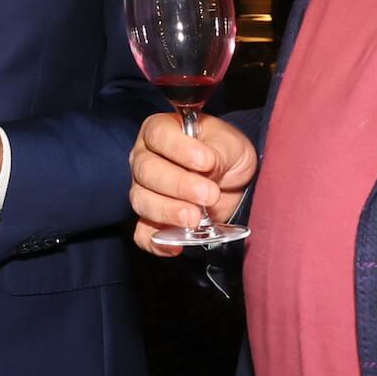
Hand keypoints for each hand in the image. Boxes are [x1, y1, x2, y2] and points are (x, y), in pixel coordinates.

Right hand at [128, 112, 256, 257]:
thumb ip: (216, 151)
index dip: (179, 148)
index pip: (158, 135)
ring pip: (142, 201)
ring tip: (196, 219)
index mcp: (161, 131)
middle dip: (179, 185)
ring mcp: (143, 190)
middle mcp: (145, 158)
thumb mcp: (230, 144)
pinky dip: (157, 242)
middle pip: (147, 171)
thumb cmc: (226, 152)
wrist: (233, 181)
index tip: (207, 161)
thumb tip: (207, 165)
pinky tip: (178, 244)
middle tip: (208, 194)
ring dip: (169, 212)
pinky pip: (143, 233)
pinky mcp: (150, 220)